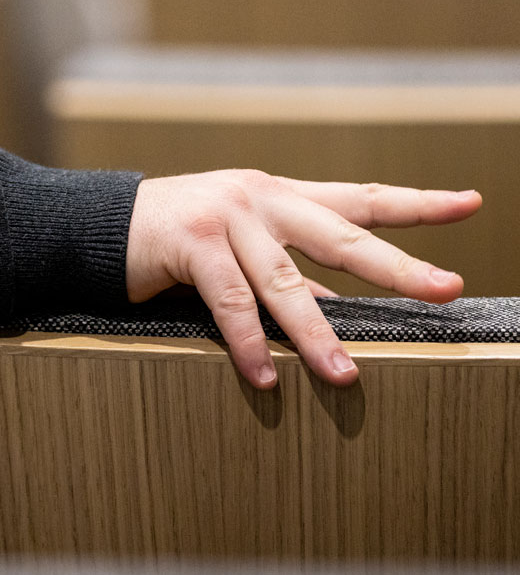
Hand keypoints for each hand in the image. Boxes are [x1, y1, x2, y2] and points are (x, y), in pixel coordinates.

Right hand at [125, 170, 481, 388]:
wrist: (104, 225)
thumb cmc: (178, 238)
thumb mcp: (240, 248)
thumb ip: (286, 274)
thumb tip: (334, 315)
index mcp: (280, 196)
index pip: (359, 198)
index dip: (416, 202)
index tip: (470, 204)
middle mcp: (260, 199)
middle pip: (340, 235)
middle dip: (395, 266)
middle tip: (446, 289)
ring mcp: (225, 218)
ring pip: (283, 281)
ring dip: (316, 334)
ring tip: (344, 376)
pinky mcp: (190, 244)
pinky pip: (229, 302)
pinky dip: (247, 344)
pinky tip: (265, 378)